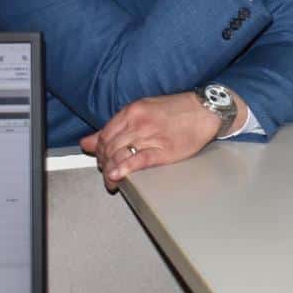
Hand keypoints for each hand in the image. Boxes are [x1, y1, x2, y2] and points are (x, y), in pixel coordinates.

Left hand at [78, 91, 223, 190]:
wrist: (205, 110)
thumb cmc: (178, 110)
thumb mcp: (143, 109)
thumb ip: (114, 126)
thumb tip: (86, 142)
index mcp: (132, 111)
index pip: (103, 135)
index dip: (97, 151)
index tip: (101, 159)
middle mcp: (138, 123)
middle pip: (108, 148)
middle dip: (103, 164)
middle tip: (107, 173)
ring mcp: (150, 136)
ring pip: (119, 156)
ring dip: (110, 172)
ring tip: (112, 182)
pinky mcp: (163, 150)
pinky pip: (138, 161)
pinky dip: (124, 170)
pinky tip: (117, 177)